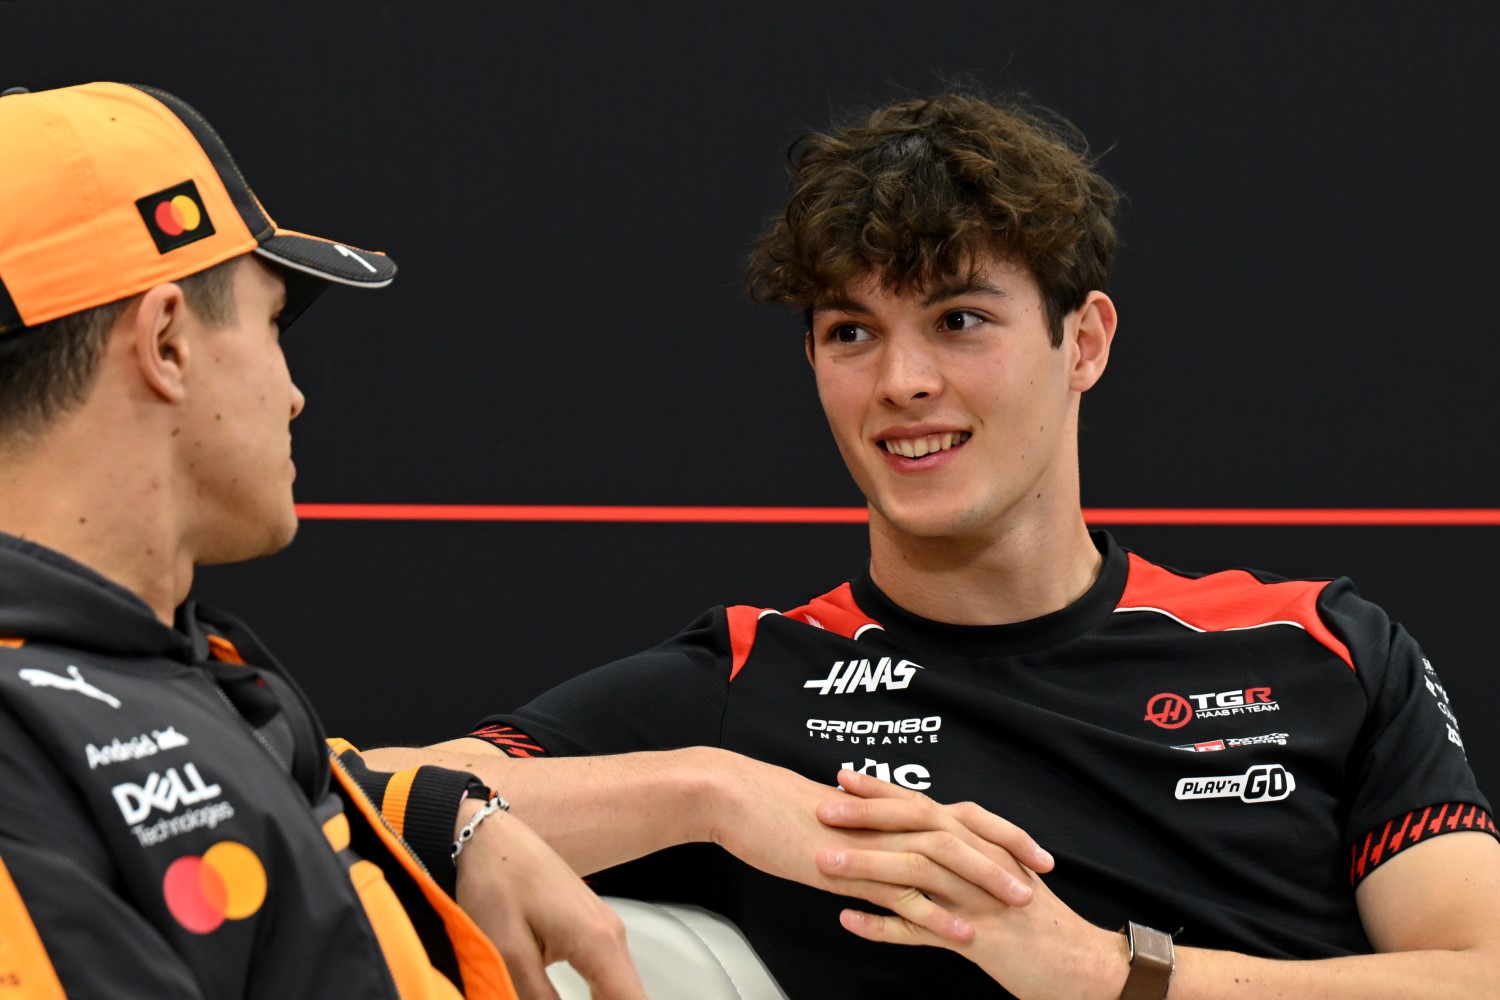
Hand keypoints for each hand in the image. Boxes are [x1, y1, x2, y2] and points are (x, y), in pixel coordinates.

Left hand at [453, 801, 646, 999]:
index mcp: (598, 942)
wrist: (488, 836)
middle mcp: (611, 936)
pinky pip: (607, 977)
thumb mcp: (509, 952)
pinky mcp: (590, 929)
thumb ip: (536, 999)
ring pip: (620, 991)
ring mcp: (604, 930)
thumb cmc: (498, 880)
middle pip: (631, 999)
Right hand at [702, 753, 1048, 939]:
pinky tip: (962, 935)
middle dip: (1008, 854)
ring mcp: (873, 845)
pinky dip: (937, 916)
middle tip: (1044, 876)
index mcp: (890, 809)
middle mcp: (890, 821)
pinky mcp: (851, 869)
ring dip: (984, 882)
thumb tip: (892, 850)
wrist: (741, 800)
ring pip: (943, 861)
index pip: (959, 816)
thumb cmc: (780, 811)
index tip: (1034, 852)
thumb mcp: (838, 823)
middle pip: (963, 833)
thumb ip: (871, 835)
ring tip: (1018, 905)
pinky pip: (903, 896)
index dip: (999, 832)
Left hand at [814, 769, 1120, 999]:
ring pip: (914, 873)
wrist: (1081, 963)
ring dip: (865, 866)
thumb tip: (923, 836)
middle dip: (867, 816)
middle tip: (824, 808)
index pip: (925, 805)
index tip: (844, 777)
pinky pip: (921, 930)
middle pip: (916, 827)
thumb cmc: (1036, 919)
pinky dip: (882, 925)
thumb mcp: (1001, 873)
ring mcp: (975, 899)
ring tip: (823, 862)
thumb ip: (965, 851)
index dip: (882, 791)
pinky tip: (848, 920)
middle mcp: (977, 862)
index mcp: (981, 842)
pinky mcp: (976, 938)